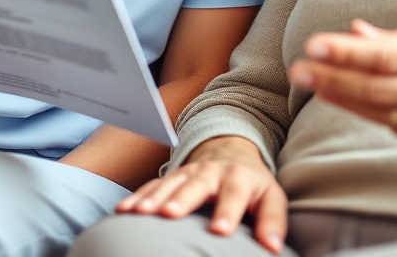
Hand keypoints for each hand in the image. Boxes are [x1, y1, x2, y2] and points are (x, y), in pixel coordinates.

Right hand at [116, 136, 287, 253]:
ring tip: (139, 213)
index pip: (234, 195)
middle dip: (182, 198)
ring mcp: (189, 172)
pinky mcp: (173, 176)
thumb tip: (273, 247)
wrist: (232, 150)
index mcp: (239, 178)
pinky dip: (138, 196)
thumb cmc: (253, 184)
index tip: (220, 230)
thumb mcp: (271, 197)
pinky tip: (124, 210)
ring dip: (154, 197)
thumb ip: (273, 220)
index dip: (227, 212)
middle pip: (197, 184)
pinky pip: (152, 185)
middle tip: (169, 214)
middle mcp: (211, 172)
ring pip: (170, 183)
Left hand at [288, 19, 396, 201]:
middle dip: (333, 78)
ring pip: (380, 112)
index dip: (347, 51)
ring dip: (343, 98)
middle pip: (376, 88)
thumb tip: (359, 31)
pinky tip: (347, 99)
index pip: (387, 55)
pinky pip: (396, 128)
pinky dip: (369, 113)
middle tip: (300, 69)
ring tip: (314, 82)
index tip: (314, 45)